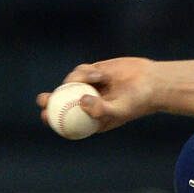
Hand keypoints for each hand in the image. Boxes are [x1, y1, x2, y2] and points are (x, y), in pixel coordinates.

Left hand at [37, 57, 154, 132]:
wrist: (150, 83)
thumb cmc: (137, 102)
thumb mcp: (120, 109)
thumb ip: (101, 109)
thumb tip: (81, 102)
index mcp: (92, 120)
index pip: (67, 122)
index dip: (54, 120)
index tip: (45, 116)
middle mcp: (87, 104)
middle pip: (62, 102)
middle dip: (50, 101)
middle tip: (43, 99)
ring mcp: (88, 87)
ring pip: (71, 82)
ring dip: (79, 78)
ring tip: (98, 77)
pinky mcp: (92, 72)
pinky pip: (80, 70)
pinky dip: (87, 71)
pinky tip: (100, 73)